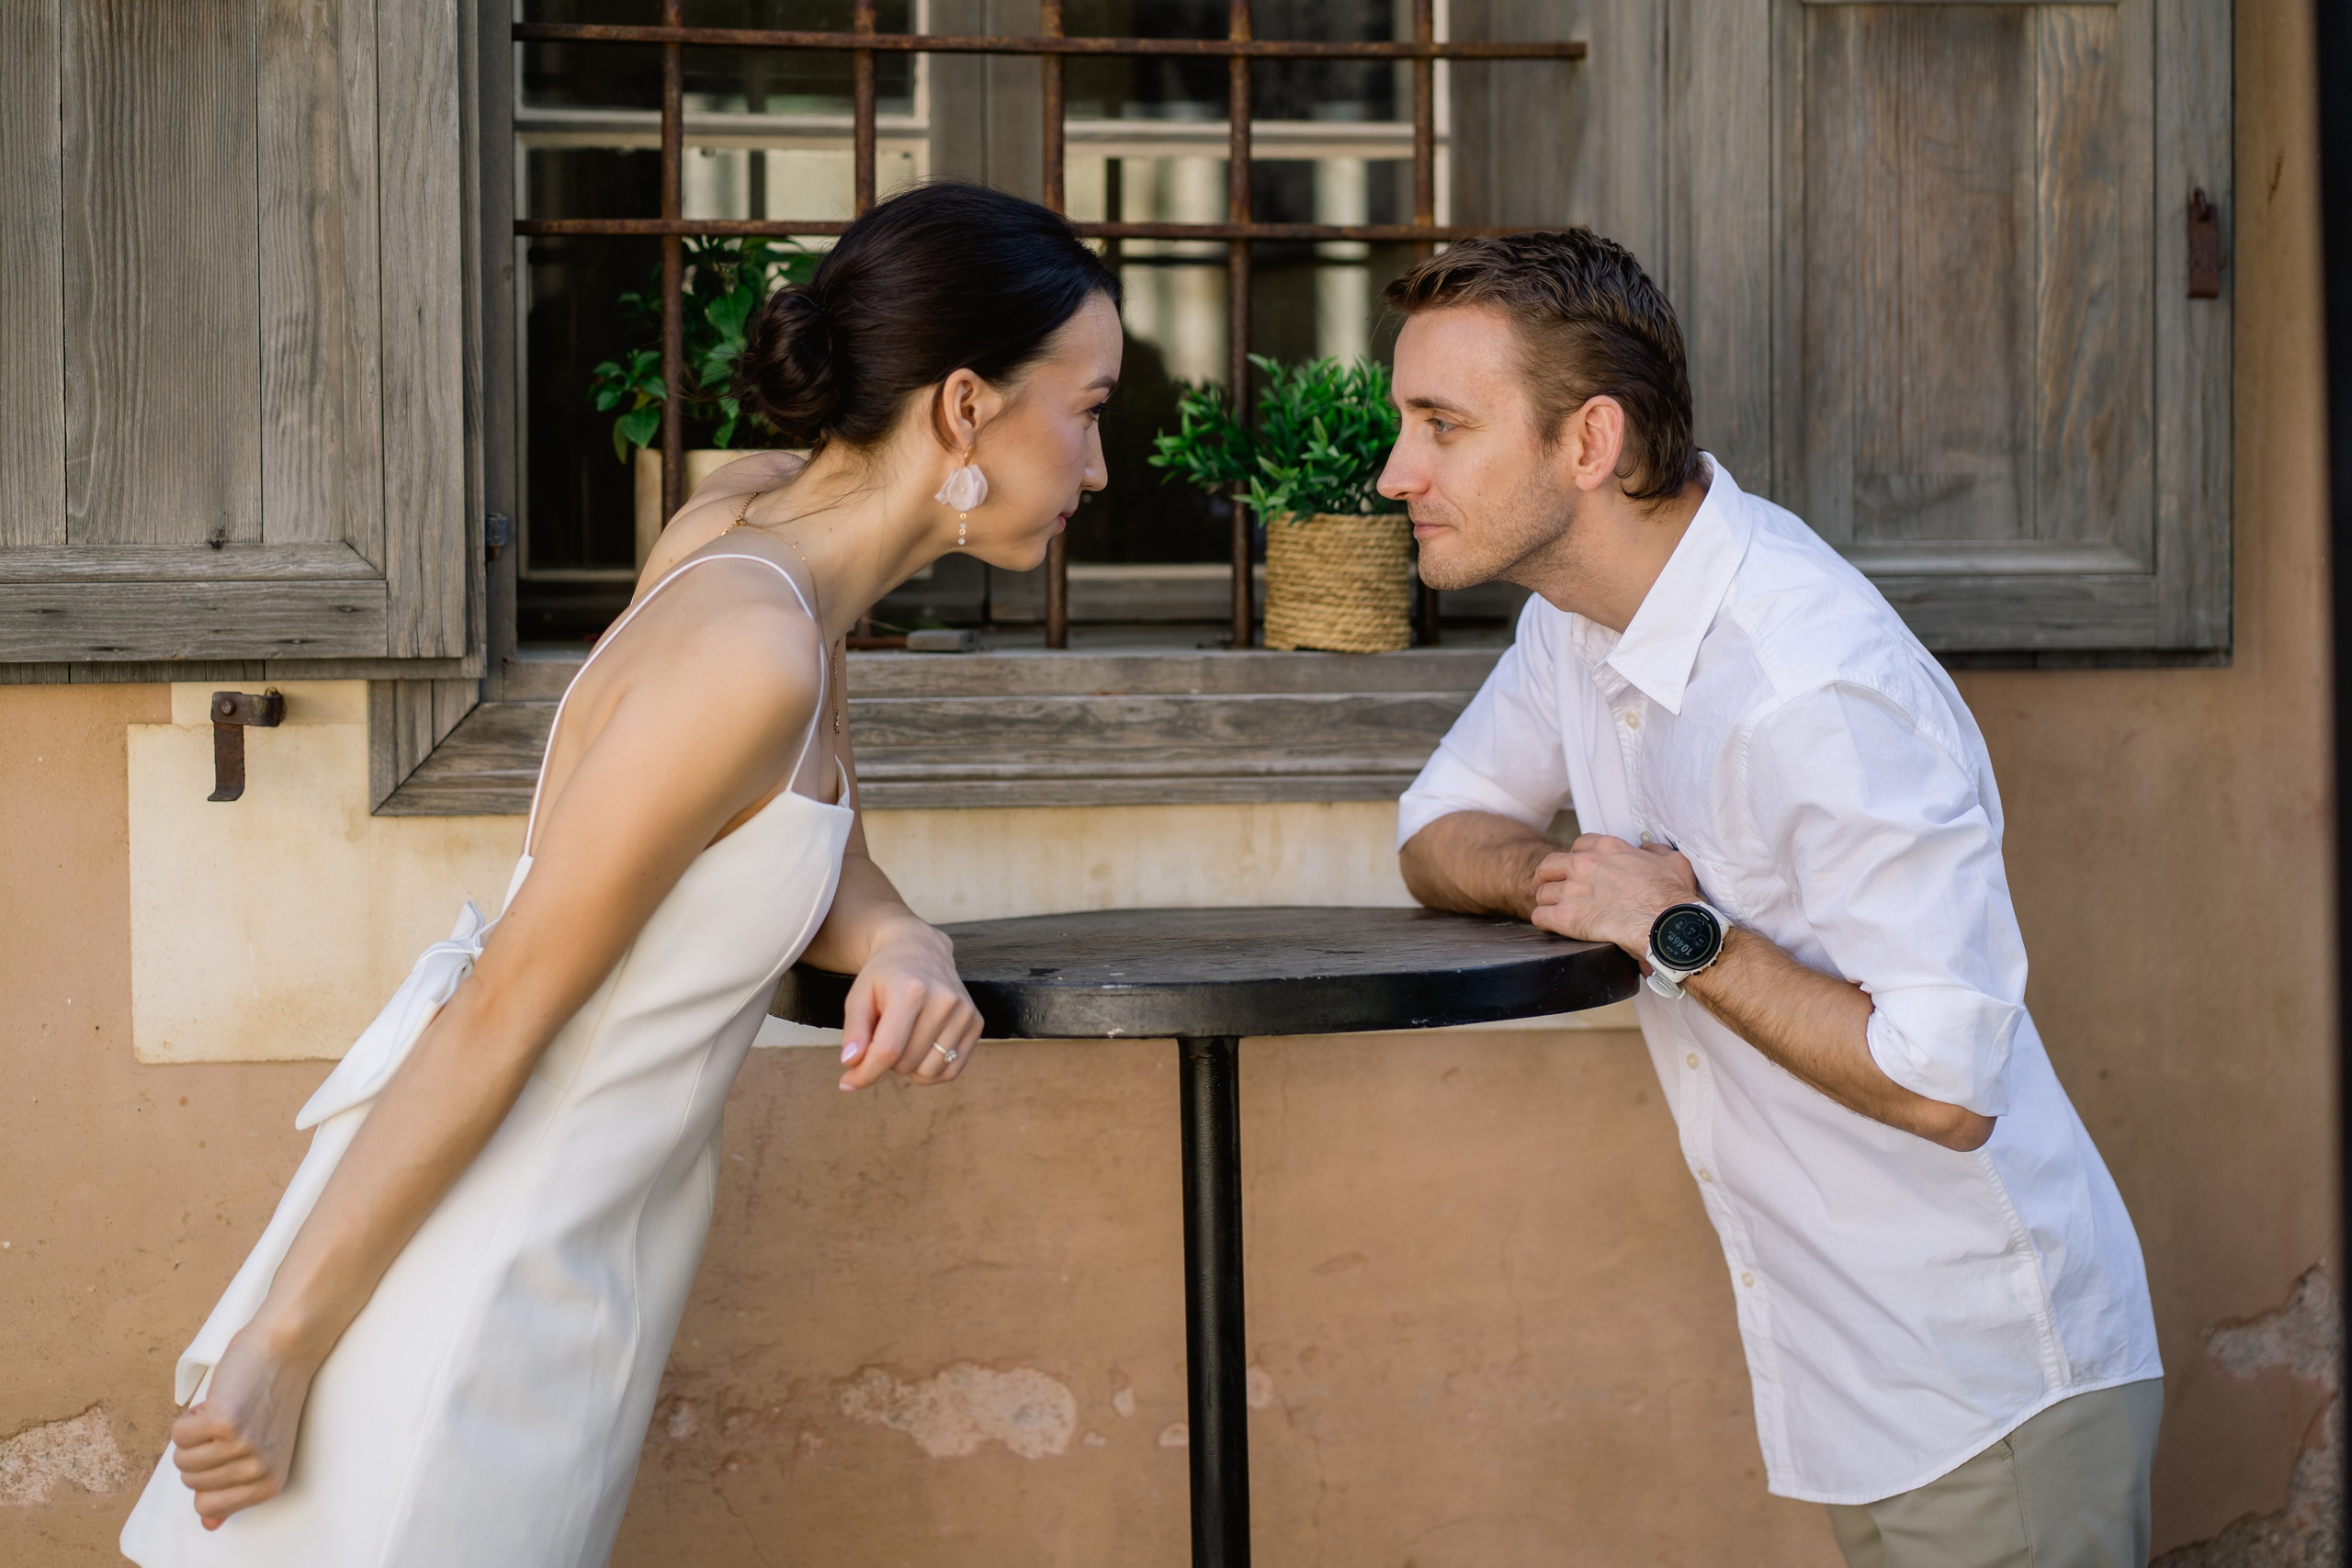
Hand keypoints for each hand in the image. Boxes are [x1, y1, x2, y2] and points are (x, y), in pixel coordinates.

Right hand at [167, 1326, 317, 1527]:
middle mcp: (257, 1473)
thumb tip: (209, 1525)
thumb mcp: (262, 1451)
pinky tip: (221, 1400)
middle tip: (232, 1423)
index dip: (206, 1474)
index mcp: (267, 1485)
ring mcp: (242, 1449)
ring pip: (181, 1459)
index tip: (229, 1449)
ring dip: (195, 1432)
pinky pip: (178, 1434)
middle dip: (200, 1451)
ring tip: (228, 1410)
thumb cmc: (270, 1396)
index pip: (206, 1509)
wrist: (287, 1349)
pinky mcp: (224, 1424)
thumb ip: (234, 1489)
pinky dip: (190, 1415)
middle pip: (189, 1482)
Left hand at [837, 920, 982, 1090]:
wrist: (920, 949)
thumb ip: (854, 1032)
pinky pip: (952, 1070)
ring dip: (909, 1067)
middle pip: (906, 1063)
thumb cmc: (885, 976)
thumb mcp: (858, 997)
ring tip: (904, 1041)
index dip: (865, 1073)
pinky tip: (921, 1051)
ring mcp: (964, 1012)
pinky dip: (932, 1071)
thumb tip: (852, 1064)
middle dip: (886, 1062)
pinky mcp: (976, 1022)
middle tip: (884, 1037)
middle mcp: (944, 1000)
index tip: (848, 1082)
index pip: (888, 1050)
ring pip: (929, 1071)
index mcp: (911, 990)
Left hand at [1529, 835, 1700, 956]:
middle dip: (1546, 876)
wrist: (1666, 925)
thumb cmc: (1672, 897)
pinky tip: (1549, 925)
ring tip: (1551, 909)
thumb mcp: (1672, 860)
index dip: (1575, 857)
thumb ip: (1654, 851)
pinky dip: (1543, 921)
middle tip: (1545, 885)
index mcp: (1607, 848)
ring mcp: (1573, 890)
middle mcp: (1585, 864)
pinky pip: (1540, 916)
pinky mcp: (1567, 916)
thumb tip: (1647, 850)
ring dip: (1546, 901)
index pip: (1579, 845)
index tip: (1575, 868)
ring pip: (1543, 892)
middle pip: (1550, 865)